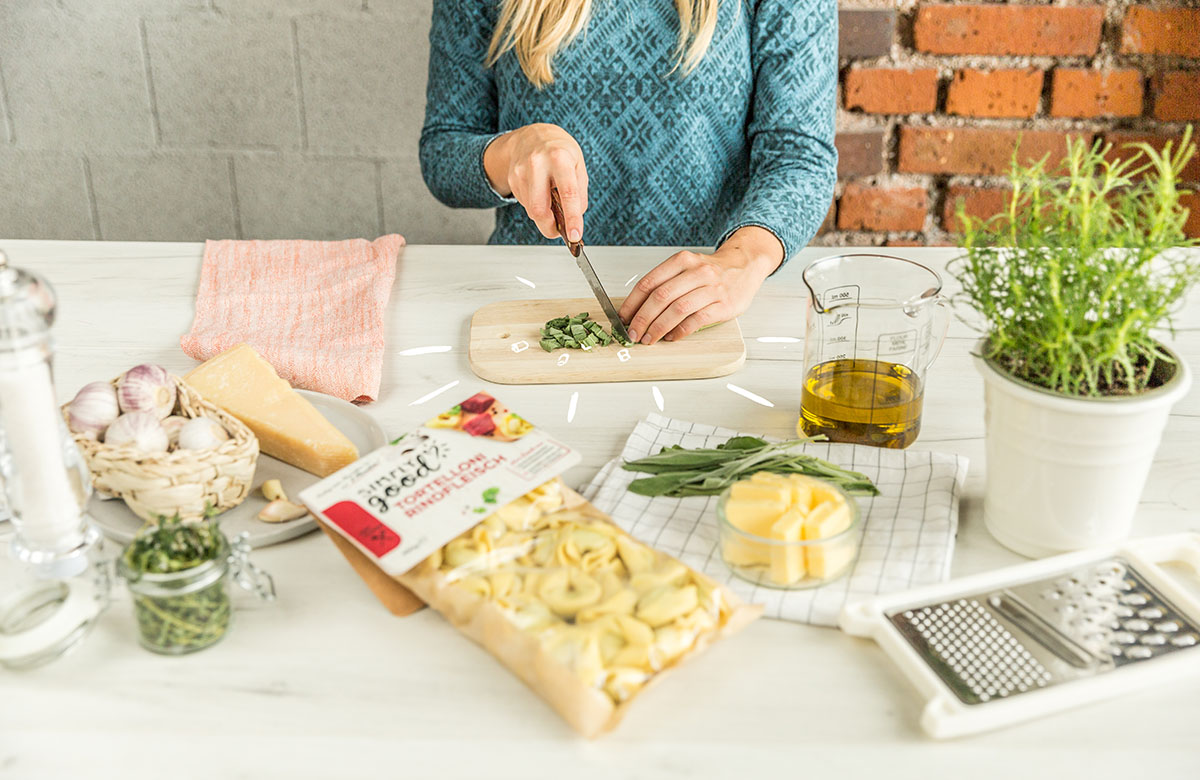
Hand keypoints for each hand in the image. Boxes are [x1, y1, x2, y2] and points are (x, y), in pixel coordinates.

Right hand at [484, 123, 587, 241]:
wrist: (532, 135)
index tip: (575, 235)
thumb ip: (579, 192)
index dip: (572, 218)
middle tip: (560, 231)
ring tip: (552, 202)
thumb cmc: (559, 151)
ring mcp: (521, 171)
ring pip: (532, 210)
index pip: (567, 194)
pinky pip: (525, 204)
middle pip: (539, 209)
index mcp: (559, 157)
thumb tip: (575, 219)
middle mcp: (537, 163)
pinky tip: (540, 193)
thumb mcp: (578, 165)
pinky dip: (536, 206)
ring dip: (544, 215)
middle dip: (550, 227)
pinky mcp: (512, 179)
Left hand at [618, 226, 784, 344]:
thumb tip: (637, 310)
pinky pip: (697, 320)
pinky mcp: (724, 305)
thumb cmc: (711, 271)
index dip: (633, 303)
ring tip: (649, 339)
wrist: (745, 265)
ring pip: (678, 309)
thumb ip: (666, 283)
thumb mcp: (687, 267)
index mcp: (682, 261)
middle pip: (661, 297)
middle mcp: (696, 272)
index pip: (649, 282)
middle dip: (642, 319)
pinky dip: (680, 331)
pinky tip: (672, 337)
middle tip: (634, 334)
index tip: (623, 318)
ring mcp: (712, 288)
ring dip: (659, 328)